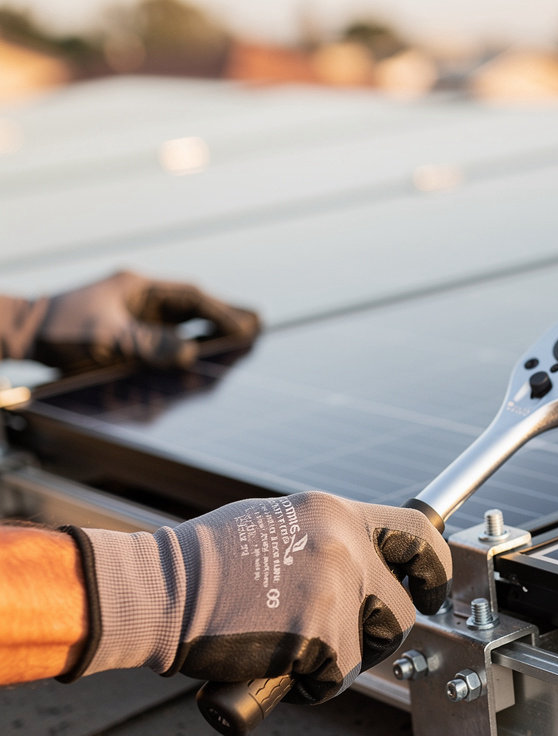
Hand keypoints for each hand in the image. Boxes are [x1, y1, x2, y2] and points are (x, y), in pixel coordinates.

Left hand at [31, 271, 258, 371]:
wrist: (22, 332)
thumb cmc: (59, 329)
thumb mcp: (105, 337)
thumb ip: (148, 344)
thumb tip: (190, 351)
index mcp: (139, 287)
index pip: (192, 297)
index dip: (222, 312)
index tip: (246, 327)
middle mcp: (141, 297)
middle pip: (194, 305)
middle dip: (226, 315)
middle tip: (260, 322)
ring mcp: (136, 313)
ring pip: (184, 319)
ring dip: (212, 328)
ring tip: (244, 335)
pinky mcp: (129, 331)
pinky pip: (169, 335)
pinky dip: (191, 339)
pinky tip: (205, 349)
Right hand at [66, 493, 451, 702]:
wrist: (160, 589)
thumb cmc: (205, 563)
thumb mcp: (279, 525)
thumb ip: (327, 539)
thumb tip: (362, 560)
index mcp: (334, 514)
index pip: (416, 534)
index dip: (433, 567)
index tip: (432, 589)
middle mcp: (343, 546)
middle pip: (401, 606)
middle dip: (381, 633)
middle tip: (346, 640)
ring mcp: (333, 590)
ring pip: (373, 645)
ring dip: (344, 659)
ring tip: (299, 651)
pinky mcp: (317, 635)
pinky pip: (337, 675)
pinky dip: (312, 684)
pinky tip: (279, 668)